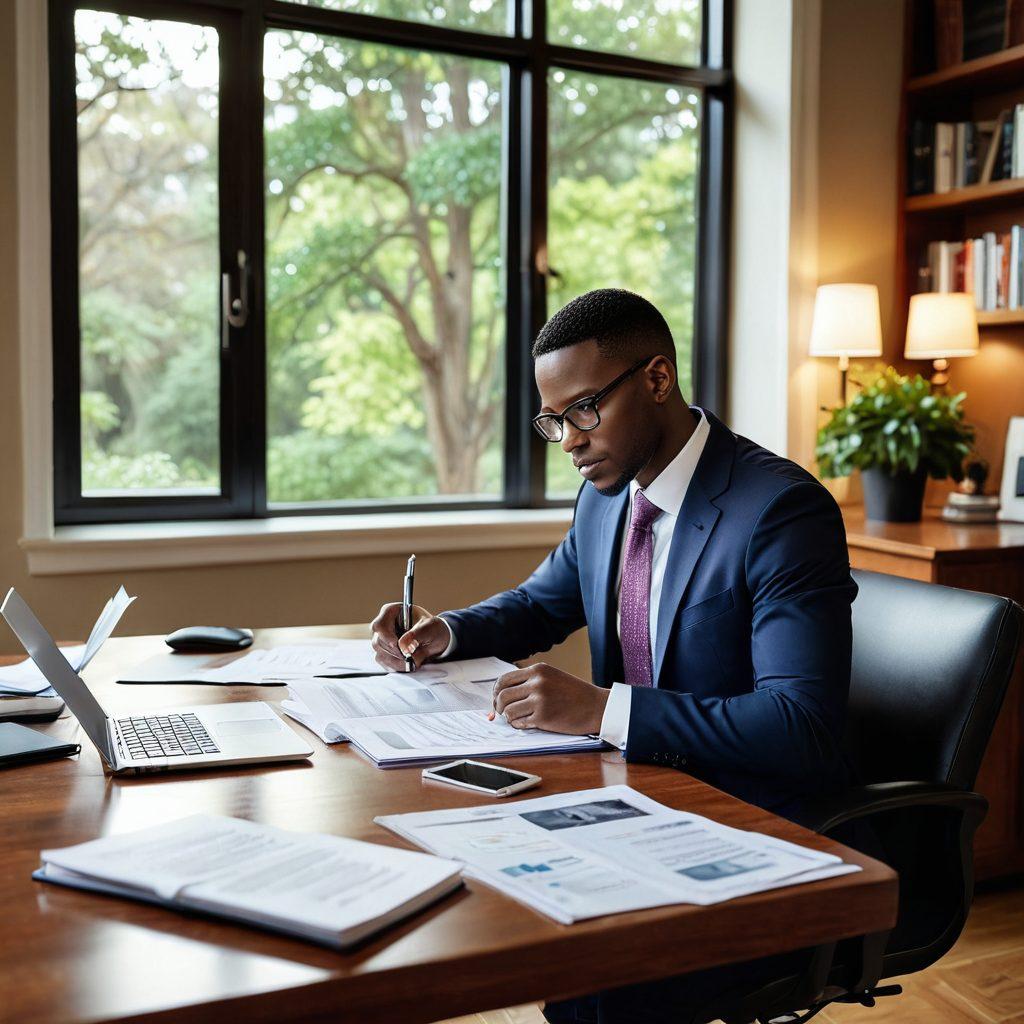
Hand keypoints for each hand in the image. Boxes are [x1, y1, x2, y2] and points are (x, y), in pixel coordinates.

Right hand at [370, 603, 450, 671]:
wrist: (435, 640)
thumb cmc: (432, 628)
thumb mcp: (431, 627)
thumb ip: (417, 634)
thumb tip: (402, 645)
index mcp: (391, 612)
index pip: (379, 625)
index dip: (386, 637)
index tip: (398, 646)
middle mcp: (383, 626)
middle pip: (378, 642)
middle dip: (396, 653)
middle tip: (411, 656)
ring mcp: (381, 641)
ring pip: (380, 655)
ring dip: (398, 661)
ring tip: (415, 659)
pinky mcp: (384, 653)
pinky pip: (385, 663)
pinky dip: (397, 666)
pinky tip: (409, 663)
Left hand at [490, 663, 609, 734]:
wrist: (597, 706)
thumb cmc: (573, 694)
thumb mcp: (551, 677)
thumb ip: (529, 682)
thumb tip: (500, 696)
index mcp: (537, 670)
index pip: (504, 679)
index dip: (496, 692)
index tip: (498, 700)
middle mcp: (537, 682)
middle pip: (502, 696)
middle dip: (499, 707)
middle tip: (503, 713)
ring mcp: (540, 699)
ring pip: (508, 711)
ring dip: (510, 717)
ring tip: (519, 718)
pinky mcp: (544, 716)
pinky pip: (520, 723)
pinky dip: (519, 725)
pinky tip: (528, 723)